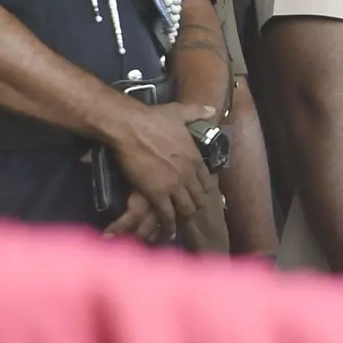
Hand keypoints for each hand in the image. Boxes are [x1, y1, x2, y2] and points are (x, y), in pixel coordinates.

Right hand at [106, 101, 216, 235]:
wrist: (130, 127)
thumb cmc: (153, 118)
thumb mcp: (180, 112)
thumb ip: (197, 112)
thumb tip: (212, 111)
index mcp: (195, 157)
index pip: (206, 182)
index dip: (203, 191)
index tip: (198, 196)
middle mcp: (189, 173)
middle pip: (198, 199)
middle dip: (194, 208)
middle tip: (187, 214)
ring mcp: (174, 185)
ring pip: (186, 210)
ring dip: (183, 219)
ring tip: (178, 226)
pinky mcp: (157, 193)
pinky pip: (167, 214)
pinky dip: (168, 225)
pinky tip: (167, 231)